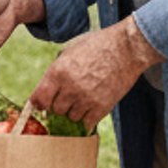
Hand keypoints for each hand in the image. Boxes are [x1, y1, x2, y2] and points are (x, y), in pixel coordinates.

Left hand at [29, 18, 162, 129]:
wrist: (128, 47)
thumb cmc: (99, 44)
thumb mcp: (72, 48)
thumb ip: (58, 68)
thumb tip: (48, 86)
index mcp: (59, 71)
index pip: (38, 99)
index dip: (38, 103)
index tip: (42, 104)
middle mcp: (70, 87)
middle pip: (55, 110)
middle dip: (60, 104)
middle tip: (68, 97)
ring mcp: (86, 99)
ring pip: (71, 117)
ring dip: (75, 111)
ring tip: (84, 98)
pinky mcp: (102, 107)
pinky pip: (87, 123)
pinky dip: (87, 118)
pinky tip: (92, 108)